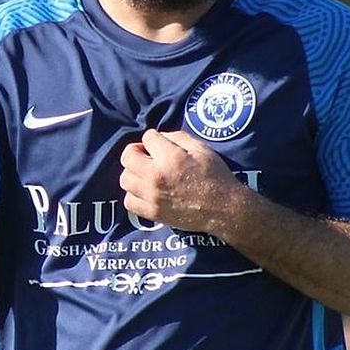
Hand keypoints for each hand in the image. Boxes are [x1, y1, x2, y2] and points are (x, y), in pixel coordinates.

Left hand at [120, 128, 240, 234]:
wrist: (224, 208)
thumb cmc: (216, 175)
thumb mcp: (201, 148)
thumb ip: (177, 138)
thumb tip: (160, 137)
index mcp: (170, 157)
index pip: (147, 137)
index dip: (154, 138)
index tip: (160, 144)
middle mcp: (156, 175)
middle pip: (128, 157)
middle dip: (136, 152)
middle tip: (146, 156)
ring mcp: (152, 196)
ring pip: (125, 179)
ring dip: (133, 173)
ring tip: (145, 174)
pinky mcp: (152, 213)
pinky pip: (129, 202)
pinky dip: (133, 195)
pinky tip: (145, 192)